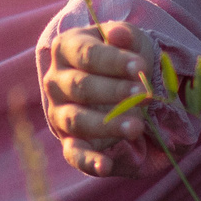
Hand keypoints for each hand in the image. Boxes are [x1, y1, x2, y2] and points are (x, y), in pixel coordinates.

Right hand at [45, 20, 164, 177]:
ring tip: (137, 126)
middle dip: (114, 92)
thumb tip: (116, 34)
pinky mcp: (69, 140)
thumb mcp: (129, 40)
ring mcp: (59, 113)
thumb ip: (124, 36)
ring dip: (107, 124)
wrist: (115, 81)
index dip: (113, 61)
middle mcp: (56, 81)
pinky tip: (105, 167)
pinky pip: (74, 153)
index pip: (87, 54)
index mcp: (66, 48)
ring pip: (77, 120)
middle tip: (144, 95)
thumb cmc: (122, 57)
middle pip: (81, 87)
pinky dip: (88, 162)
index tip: (140, 67)